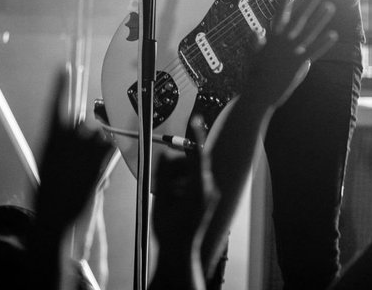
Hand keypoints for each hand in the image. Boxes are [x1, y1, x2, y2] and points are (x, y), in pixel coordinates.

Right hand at [34, 70, 116, 234]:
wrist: (55, 215)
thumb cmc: (49, 189)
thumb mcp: (47, 161)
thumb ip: (63, 141)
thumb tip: (81, 129)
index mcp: (50, 138)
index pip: (55, 104)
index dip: (61, 85)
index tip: (65, 67)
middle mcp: (69, 140)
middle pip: (84, 123)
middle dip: (84, 136)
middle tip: (76, 160)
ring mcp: (87, 150)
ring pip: (99, 135)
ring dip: (96, 147)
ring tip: (83, 169)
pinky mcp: (102, 160)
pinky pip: (109, 147)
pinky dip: (105, 154)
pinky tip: (92, 170)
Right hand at [152, 117, 216, 248]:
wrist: (180, 253)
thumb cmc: (169, 229)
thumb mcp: (161, 200)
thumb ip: (163, 175)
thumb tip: (165, 155)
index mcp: (198, 188)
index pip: (198, 155)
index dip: (196, 136)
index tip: (196, 119)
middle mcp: (208, 189)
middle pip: (191, 163)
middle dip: (175, 166)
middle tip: (161, 183)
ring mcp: (209, 194)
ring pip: (191, 172)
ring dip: (177, 177)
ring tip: (167, 196)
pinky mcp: (207, 198)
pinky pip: (193, 182)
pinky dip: (181, 184)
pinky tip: (173, 199)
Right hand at [241, 0, 337, 109]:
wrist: (258, 94)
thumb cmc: (253, 74)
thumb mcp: (251, 54)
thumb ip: (255, 42)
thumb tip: (256, 31)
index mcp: (272, 36)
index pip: (280, 11)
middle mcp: (284, 40)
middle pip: (300, 17)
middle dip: (310, 2)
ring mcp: (292, 51)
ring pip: (310, 30)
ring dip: (321, 18)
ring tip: (331, 6)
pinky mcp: (300, 63)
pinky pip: (315, 51)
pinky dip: (324, 43)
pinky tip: (333, 34)